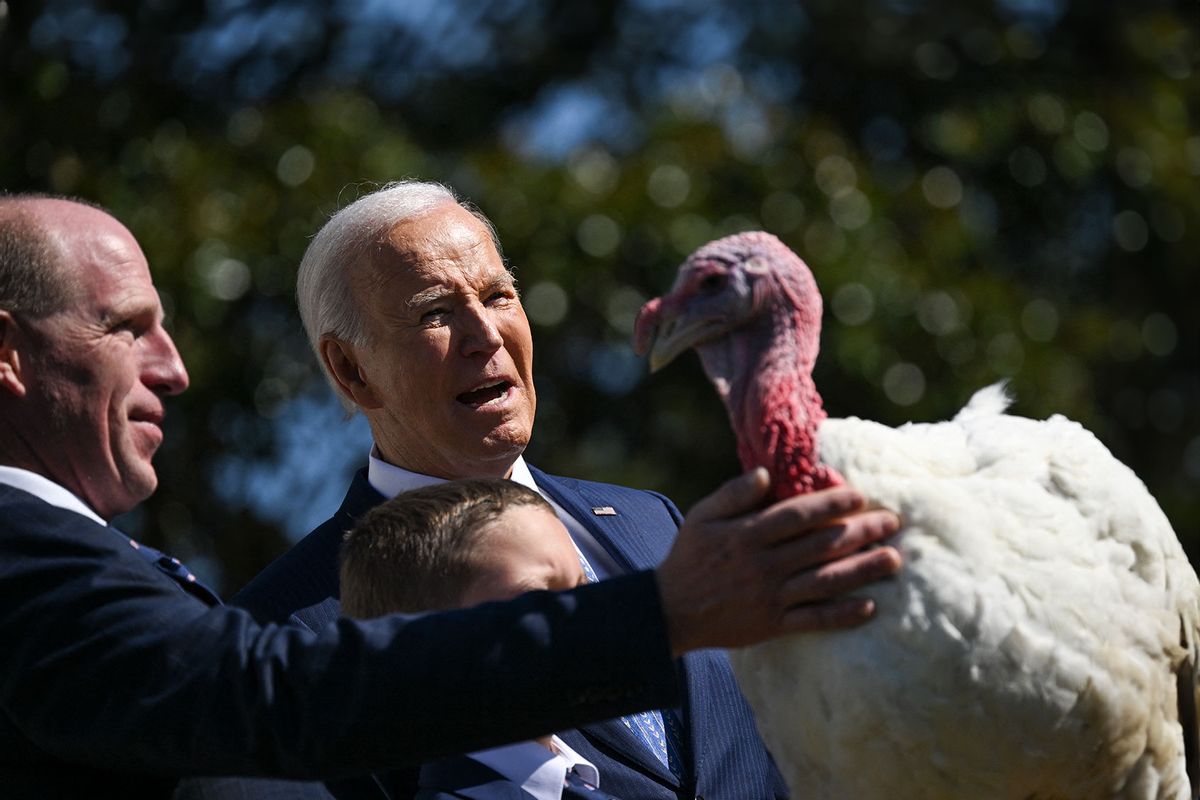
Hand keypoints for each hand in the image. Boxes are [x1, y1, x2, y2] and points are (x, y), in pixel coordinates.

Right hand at [656, 468, 901, 655]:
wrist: (669, 611)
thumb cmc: (688, 557)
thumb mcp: (701, 516)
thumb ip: (733, 494)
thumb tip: (767, 474)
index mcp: (746, 535)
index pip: (796, 515)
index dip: (830, 504)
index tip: (859, 495)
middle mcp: (762, 565)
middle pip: (820, 545)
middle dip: (860, 532)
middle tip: (892, 522)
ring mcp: (769, 597)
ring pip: (824, 581)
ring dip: (863, 570)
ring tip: (894, 559)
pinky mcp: (772, 625)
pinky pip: (813, 620)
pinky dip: (842, 615)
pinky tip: (869, 607)